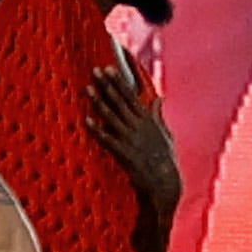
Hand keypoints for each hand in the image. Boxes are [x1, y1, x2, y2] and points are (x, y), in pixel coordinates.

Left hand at [86, 62, 181, 215]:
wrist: (163, 182)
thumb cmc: (165, 159)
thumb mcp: (165, 133)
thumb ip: (158, 115)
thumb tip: (159, 98)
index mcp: (148, 120)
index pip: (131, 95)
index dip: (119, 81)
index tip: (110, 68)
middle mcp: (138, 126)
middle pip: (119, 101)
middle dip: (106, 85)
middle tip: (94, 71)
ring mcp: (130, 138)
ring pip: (110, 116)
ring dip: (98, 101)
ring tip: (87, 89)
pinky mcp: (123, 152)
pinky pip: (106, 139)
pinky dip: (96, 129)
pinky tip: (86, 120)